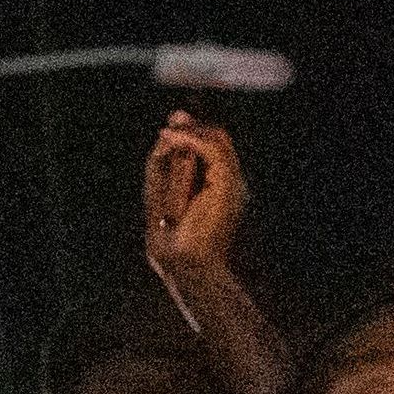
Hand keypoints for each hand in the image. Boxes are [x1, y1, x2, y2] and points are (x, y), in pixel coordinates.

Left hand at [142, 114, 250, 280]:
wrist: (185, 264)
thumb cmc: (171, 239)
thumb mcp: (161, 195)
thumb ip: (165, 166)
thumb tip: (167, 133)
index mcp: (219, 187)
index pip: (213, 147)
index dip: (192, 132)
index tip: (167, 130)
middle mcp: (230, 183)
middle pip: (218, 138)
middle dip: (191, 128)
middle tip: (165, 130)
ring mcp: (232, 183)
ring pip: (217, 138)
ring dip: (188, 133)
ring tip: (165, 136)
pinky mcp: (227, 184)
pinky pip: (211, 148)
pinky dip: (188, 139)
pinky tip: (168, 139)